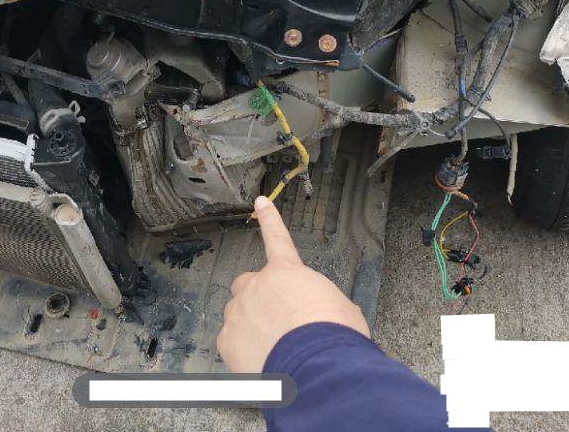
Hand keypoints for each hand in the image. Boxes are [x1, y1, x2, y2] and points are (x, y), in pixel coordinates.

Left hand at [216, 195, 369, 372]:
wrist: (314, 365)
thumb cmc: (333, 336)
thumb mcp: (341, 309)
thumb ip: (323, 302)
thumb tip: (327, 314)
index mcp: (287, 273)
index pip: (277, 238)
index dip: (269, 219)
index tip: (260, 202)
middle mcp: (258, 286)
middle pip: (248, 283)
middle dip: (257, 296)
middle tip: (275, 318)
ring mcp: (239, 312)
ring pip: (238, 313)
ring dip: (251, 325)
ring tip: (275, 346)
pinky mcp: (227, 340)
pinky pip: (231, 341)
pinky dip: (243, 350)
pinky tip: (262, 361)